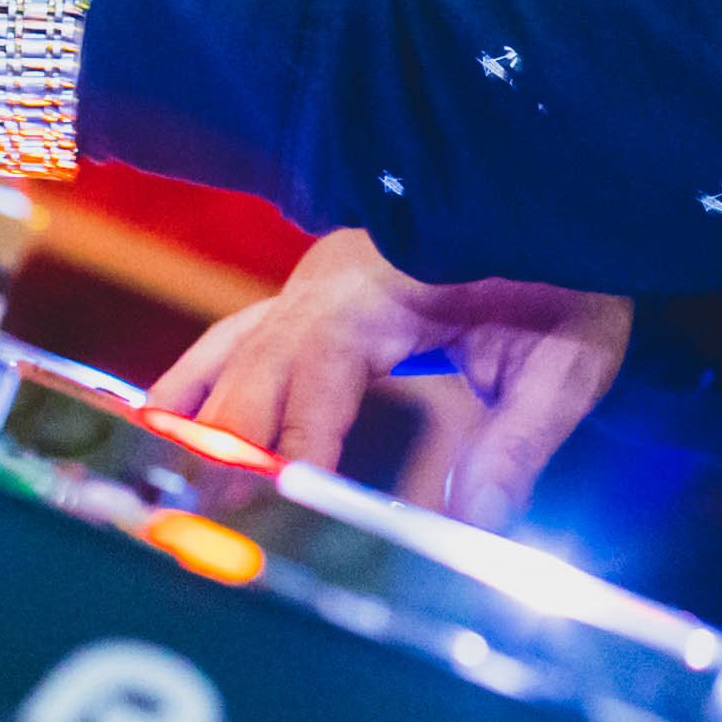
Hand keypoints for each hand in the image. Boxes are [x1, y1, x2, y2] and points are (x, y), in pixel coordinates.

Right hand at [146, 229, 631, 529]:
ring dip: (193, 420)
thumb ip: (522, 440)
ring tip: (153, 484)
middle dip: (225, 445)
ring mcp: (309, 288)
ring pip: (228, 354)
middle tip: (196, 522)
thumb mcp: (567, 359)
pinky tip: (158, 434)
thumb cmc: (568, 276)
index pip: (323, 368)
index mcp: (389, 283)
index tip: (279, 502)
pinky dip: (194, 389)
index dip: (299, 439)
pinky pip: (234, 345)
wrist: (557, 199)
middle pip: (256, 366)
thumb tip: (480, 523)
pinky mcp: (306, 304)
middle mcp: (331, 281)